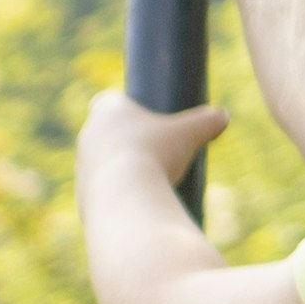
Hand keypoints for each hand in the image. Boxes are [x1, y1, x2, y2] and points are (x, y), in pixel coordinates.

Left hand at [82, 87, 235, 201]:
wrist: (127, 198)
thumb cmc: (156, 155)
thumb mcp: (190, 134)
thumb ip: (207, 121)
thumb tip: (222, 116)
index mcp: (106, 110)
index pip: (110, 101)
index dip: (128, 108)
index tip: (149, 119)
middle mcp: (88, 135)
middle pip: (107, 133)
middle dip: (129, 141)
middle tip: (157, 151)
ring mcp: (81, 167)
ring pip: (102, 163)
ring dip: (122, 169)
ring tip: (152, 180)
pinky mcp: (81, 196)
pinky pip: (100, 192)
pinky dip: (118, 195)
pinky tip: (136, 202)